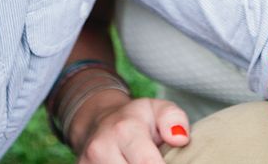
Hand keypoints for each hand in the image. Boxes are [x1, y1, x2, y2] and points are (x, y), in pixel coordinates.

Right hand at [75, 95, 189, 163]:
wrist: (99, 121)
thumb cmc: (136, 119)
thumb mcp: (159, 109)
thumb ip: (174, 119)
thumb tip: (179, 139)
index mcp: (126, 130)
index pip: (147, 163)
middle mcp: (102, 148)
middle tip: (161, 163)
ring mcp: (88, 163)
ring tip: (138, 162)